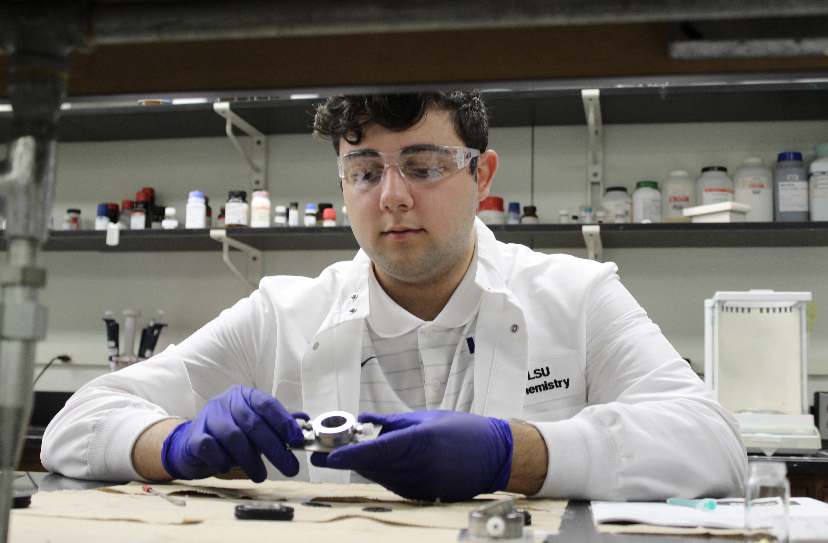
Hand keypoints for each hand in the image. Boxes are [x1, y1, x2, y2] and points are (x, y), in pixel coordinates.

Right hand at [161, 385, 306, 481]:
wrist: (191, 444)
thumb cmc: (230, 435)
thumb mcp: (254, 426)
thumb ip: (276, 424)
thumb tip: (305, 423)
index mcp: (244, 395)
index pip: (267, 404)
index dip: (284, 422)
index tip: (297, 441)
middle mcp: (226, 402)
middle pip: (253, 424)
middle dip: (275, 448)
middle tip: (290, 468)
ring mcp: (208, 417)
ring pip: (234, 437)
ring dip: (251, 459)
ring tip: (261, 475)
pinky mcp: (193, 436)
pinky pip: (211, 448)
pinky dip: (223, 461)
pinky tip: (229, 468)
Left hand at [311, 410, 511, 501]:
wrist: (496, 455)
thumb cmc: (464, 431)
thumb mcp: (427, 419)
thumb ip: (392, 422)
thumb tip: (364, 421)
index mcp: (420, 441)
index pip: (376, 450)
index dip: (350, 454)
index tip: (329, 455)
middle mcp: (420, 465)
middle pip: (373, 466)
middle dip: (348, 460)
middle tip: (325, 454)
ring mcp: (423, 484)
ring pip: (381, 478)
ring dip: (364, 468)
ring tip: (347, 457)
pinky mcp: (426, 495)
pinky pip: (395, 486)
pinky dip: (383, 476)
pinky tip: (377, 466)